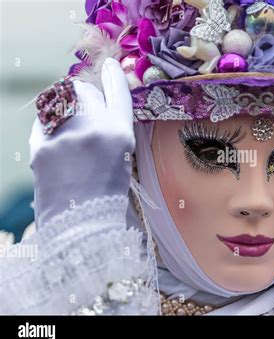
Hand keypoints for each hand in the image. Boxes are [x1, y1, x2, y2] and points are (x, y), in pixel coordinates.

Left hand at [30, 58, 134, 227]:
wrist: (80, 226)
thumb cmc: (108, 196)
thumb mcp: (122, 159)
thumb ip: (113, 130)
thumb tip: (99, 107)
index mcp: (119, 135)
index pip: (118, 94)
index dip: (114, 77)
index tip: (109, 65)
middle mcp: (93, 130)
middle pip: (84, 92)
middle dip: (85, 95)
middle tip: (85, 109)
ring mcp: (64, 138)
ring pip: (60, 103)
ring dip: (65, 108)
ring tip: (69, 129)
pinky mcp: (40, 147)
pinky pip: (43, 122)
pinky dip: (49, 124)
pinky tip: (55, 138)